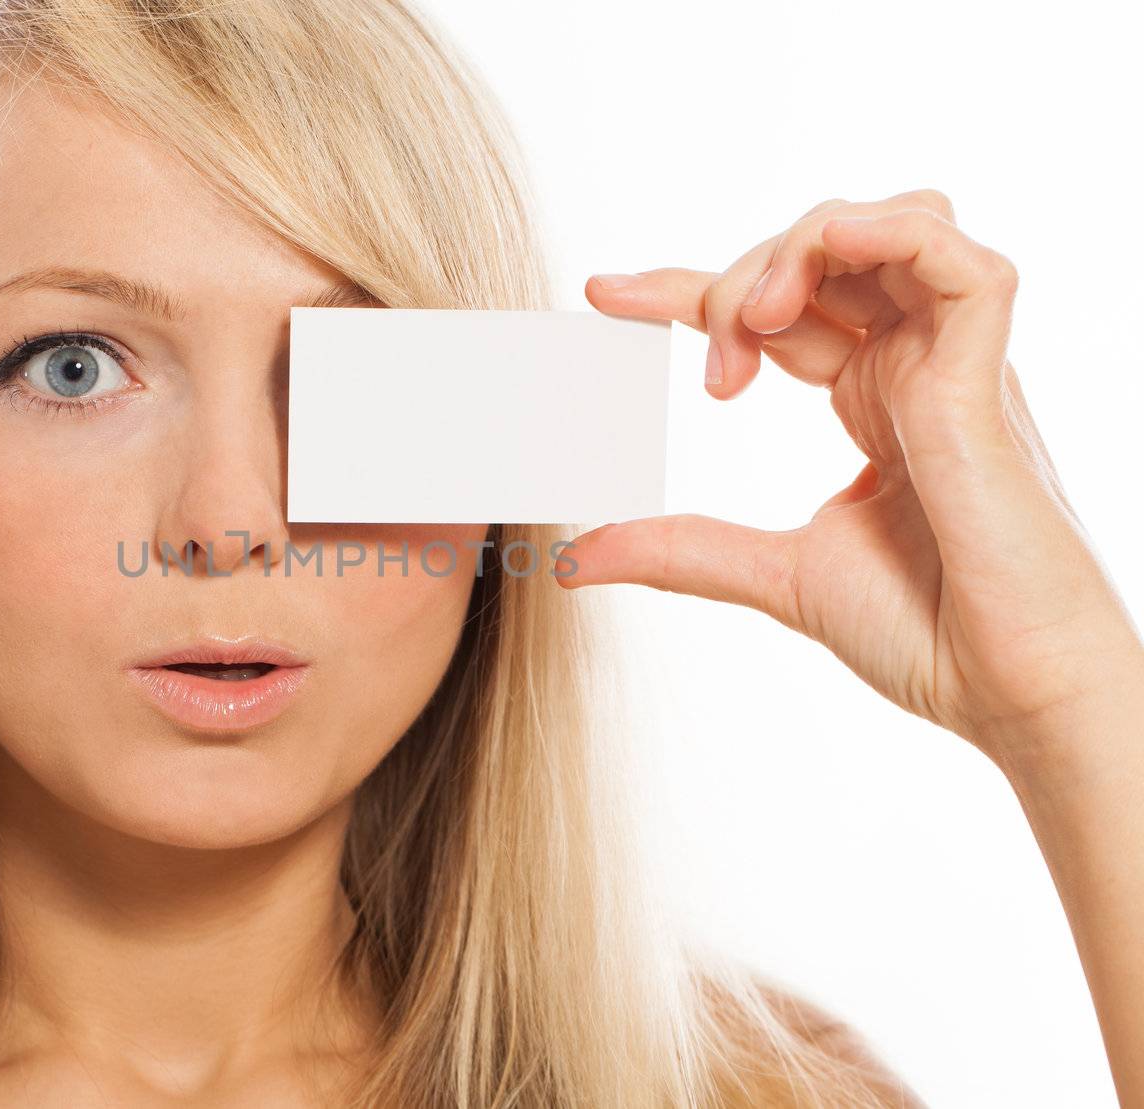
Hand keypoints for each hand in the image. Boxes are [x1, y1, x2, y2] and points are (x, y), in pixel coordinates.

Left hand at [560, 189, 1143, 772]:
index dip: (686, 289)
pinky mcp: (990, 376)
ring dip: (802, 248)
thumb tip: (572, 558)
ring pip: (889, 226)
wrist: (1004, 693)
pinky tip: (806, 286)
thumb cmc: (925, 634)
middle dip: (733, 285)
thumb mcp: (775, 575)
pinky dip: (882, 235)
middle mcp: (914, 365)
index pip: (774, 309)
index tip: (601, 295)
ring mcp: (956, 364)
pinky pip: (962, 258)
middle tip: (712, 379)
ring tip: (752, 320)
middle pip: (818, 258)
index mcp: (872, 398)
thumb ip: (680, 550)